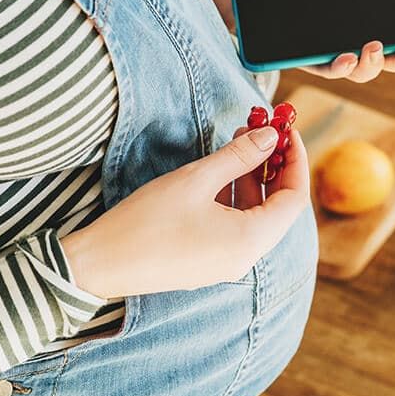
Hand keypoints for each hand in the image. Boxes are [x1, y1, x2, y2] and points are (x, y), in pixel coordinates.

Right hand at [59, 125, 309, 297]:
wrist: (98, 265)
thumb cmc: (145, 224)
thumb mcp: (195, 180)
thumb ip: (239, 157)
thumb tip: (270, 136)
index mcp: (250, 241)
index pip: (294, 199)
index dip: (296, 160)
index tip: (288, 130)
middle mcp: (244, 257)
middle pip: (278, 208)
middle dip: (274, 166)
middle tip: (265, 130)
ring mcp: (226, 262)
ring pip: (254, 215)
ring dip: (251, 178)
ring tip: (240, 139)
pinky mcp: (207, 261)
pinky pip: (235, 225)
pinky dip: (234, 196)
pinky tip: (220, 169)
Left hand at [204, 0, 394, 81]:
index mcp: (356, 2)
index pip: (392, 23)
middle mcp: (343, 28)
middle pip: (382, 54)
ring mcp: (322, 43)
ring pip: (358, 68)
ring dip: (372, 65)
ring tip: (375, 48)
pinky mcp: (298, 53)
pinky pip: (325, 68)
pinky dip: (341, 67)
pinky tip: (348, 57)